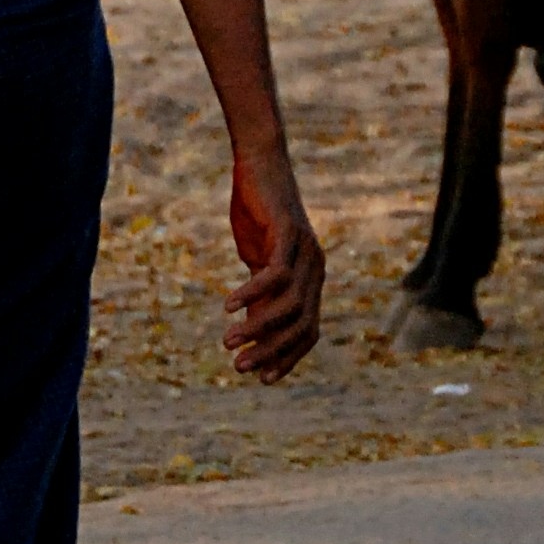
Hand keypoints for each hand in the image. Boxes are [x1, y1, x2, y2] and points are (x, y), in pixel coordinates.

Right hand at [225, 147, 323, 382]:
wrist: (259, 165)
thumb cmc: (257, 213)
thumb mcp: (257, 259)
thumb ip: (260, 292)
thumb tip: (250, 329)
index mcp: (312, 279)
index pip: (309, 331)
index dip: (288, 357)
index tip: (262, 378)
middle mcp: (316, 268)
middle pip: (302, 324)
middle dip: (272, 350)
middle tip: (239, 367)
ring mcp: (306, 251)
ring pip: (289, 304)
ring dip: (258, 328)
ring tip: (228, 342)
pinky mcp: (289, 233)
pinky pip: (275, 274)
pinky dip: (251, 293)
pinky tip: (228, 307)